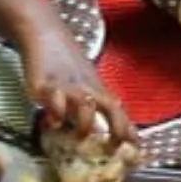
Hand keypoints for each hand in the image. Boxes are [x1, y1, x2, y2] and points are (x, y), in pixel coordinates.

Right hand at [19, 11, 139, 146]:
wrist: (44, 32)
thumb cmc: (64, 58)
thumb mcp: (84, 78)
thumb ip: (91, 102)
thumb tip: (96, 130)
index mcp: (98, 88)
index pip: (119, 112)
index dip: (129, 131)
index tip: (136, 149)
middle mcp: (87, 88)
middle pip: (111, 109)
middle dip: (117, 130)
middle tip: (115, 148)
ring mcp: (68, 87)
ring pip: (87, 105)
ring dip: (85, 124)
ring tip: (79, 137)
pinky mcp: (47, 85)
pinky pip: (55, 101)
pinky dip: (56, 114)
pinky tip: (52, 123)